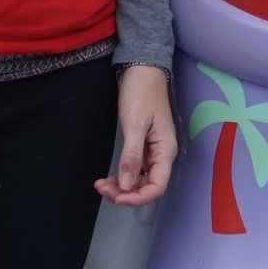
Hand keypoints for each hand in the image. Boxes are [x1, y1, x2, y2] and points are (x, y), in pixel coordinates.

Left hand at [101, 64, 175, 205]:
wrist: (142, 70)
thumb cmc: (141, 94)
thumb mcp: (135, 124)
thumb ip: (132, 156)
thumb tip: (126, 186)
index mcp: (165, 151)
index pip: (157, 186)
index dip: (138, 197)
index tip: (116, 197)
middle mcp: (161, 155)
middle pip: (148, 186)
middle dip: (126, 193)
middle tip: (102, 188)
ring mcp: (152, 151)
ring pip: (140, 180)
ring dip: (122, 187)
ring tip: (101, 184)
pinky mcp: (143, 146)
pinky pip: (135, 170)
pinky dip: (122, 176)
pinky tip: (109, 177)